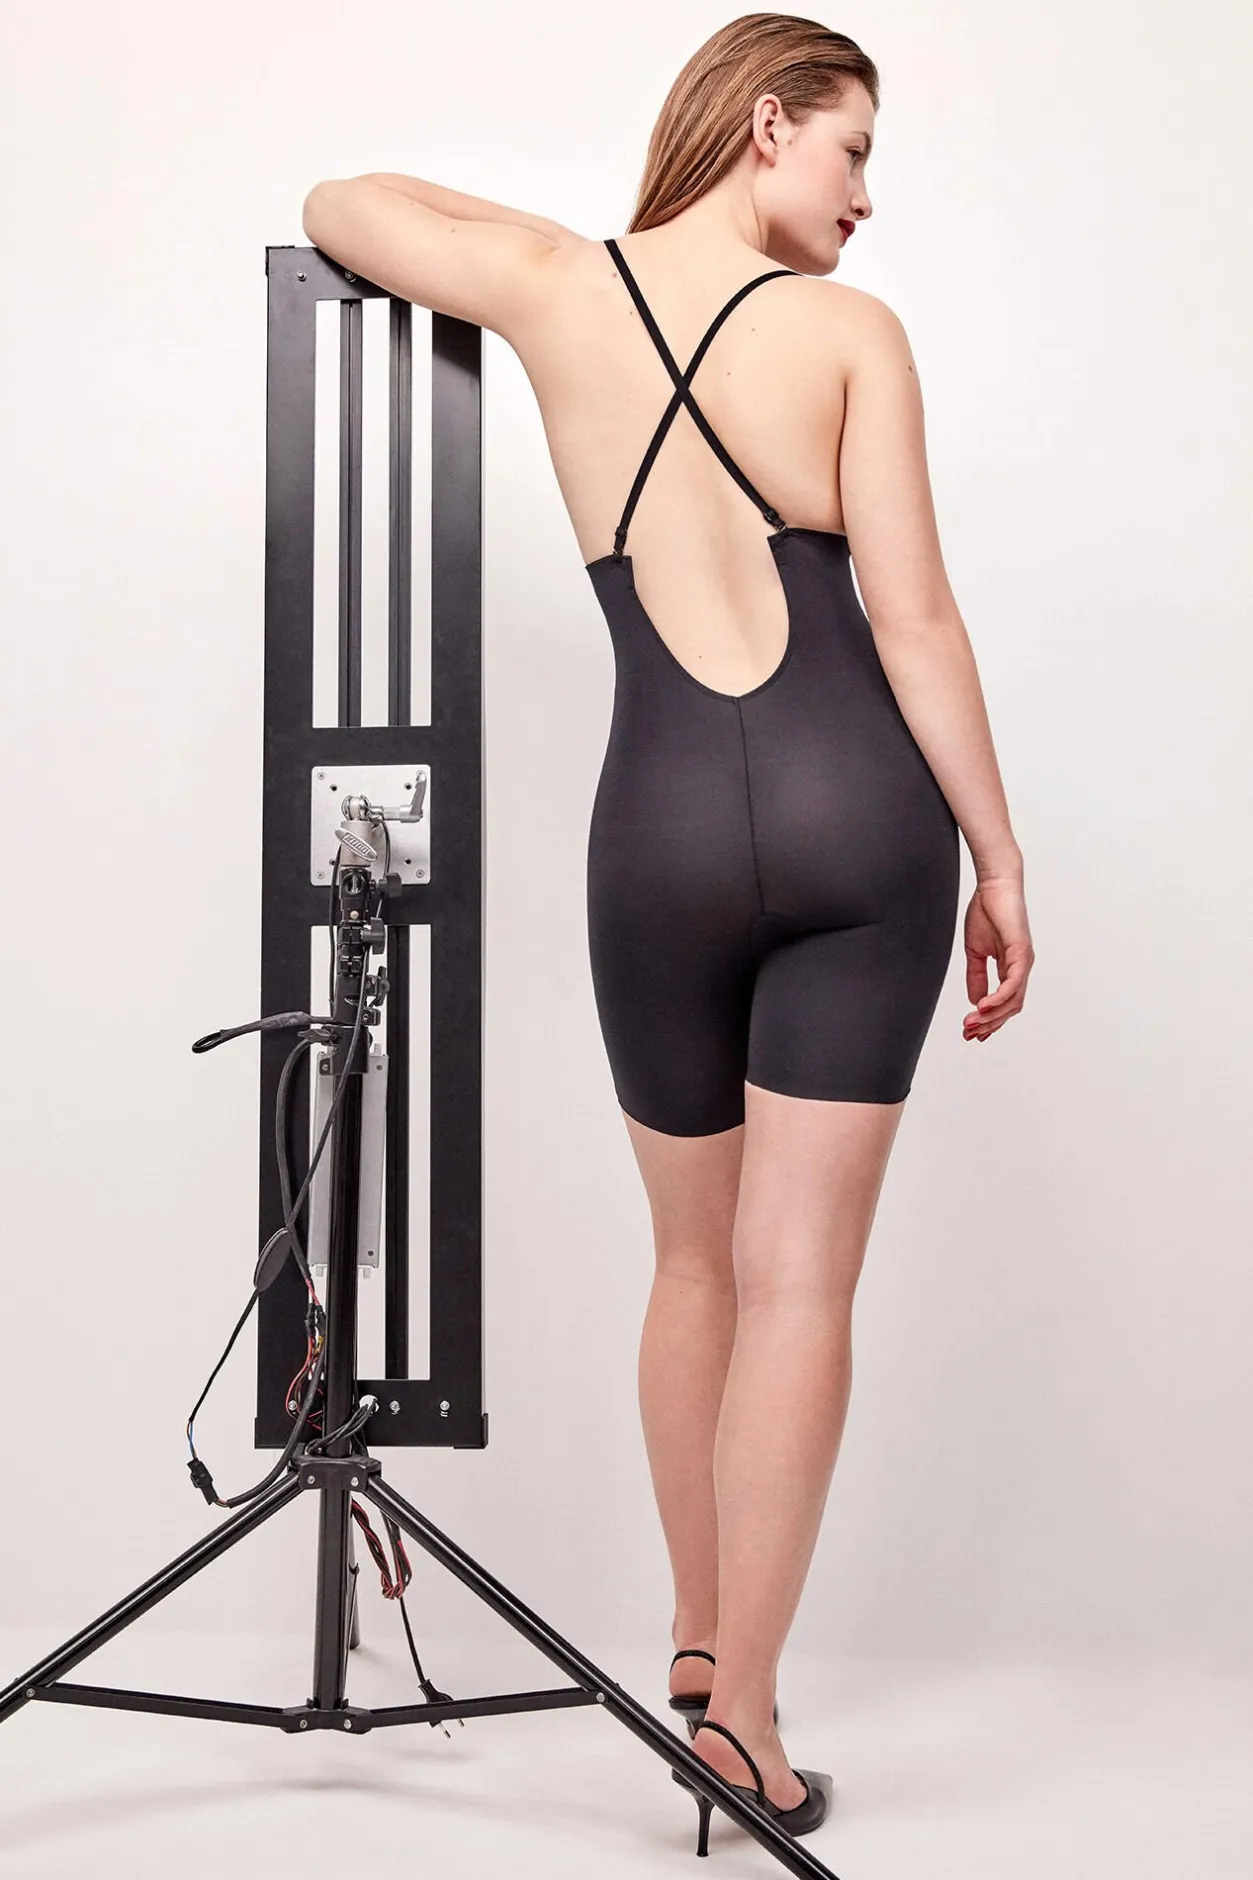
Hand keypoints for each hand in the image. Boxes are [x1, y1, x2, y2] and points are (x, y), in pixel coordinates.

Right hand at [962, 875, 1032, 1041]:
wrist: (994, 885)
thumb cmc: (987, 911)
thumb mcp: (975, 951)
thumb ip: (976, 977)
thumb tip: (976, 1002)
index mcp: (1010, 968)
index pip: (1004, 1003)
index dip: (989, 1021)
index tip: (971, 1033)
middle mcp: (1021, 968)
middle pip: (1010, 1008)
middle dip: (989, 1024)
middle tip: (968, 1033)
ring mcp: (1024, 962)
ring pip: (1014, 1001)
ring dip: (992, 1016)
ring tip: (972, 1023)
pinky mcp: (1022, 953)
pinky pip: (1013, 984)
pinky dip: (999, 998)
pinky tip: (983, 1006)